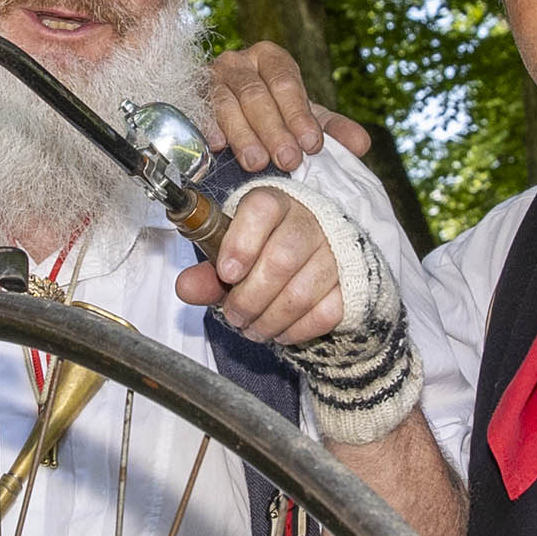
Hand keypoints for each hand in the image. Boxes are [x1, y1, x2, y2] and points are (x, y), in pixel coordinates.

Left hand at [175, 188, 344, 344]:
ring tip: (252, 328)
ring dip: (270, 319)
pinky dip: (297, 330)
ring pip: (301, 292)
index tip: (226, 273)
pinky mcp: (350, 283)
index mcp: (275, 203)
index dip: (241, 243)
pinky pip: (325, 313)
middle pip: (281, 259)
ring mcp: (335, 252)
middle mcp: (310, 221)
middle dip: (250, 297)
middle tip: (234, 315)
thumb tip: (185, 288)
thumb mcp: (233, 256)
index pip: (261, 210)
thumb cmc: (268, 252)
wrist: (320, 256)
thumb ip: (208, 272)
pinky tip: (280, 332)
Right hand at [204, 43, 374, 172]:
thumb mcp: (305, 117)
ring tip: (256, 163)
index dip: (299, 115)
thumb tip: (361, 144)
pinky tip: (217, 147)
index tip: (312, 145)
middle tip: (288, 160)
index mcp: (270, 58)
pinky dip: (208, 129)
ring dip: (243, 136)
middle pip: (256, 94)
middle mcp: (238, 62)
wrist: (230, 112)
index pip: (286, 82)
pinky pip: (197, 112)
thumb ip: (333, 129)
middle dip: (274, 130)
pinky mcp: (189, 98)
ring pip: (226, 104)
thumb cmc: (273, 112)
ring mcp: (210, 78)